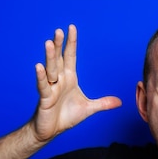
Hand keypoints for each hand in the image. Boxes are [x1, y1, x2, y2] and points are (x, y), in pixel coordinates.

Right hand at [33, 24, 121, 141]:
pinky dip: (40, 77)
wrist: (51, 131)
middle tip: (59, 30)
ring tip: (49, 43)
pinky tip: (38, 66)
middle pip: (59, 59)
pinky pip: (43, 86)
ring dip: (50, 56)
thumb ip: (103, 103)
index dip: (71, 43)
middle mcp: (59, 80)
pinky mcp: (45, 99)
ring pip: (50, 69)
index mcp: (69, 78)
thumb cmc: (66, 117)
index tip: (71, 27)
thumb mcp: (89, 109)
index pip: (70, 56)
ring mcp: (51, 88)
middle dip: (59, 45)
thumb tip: (119, 102)